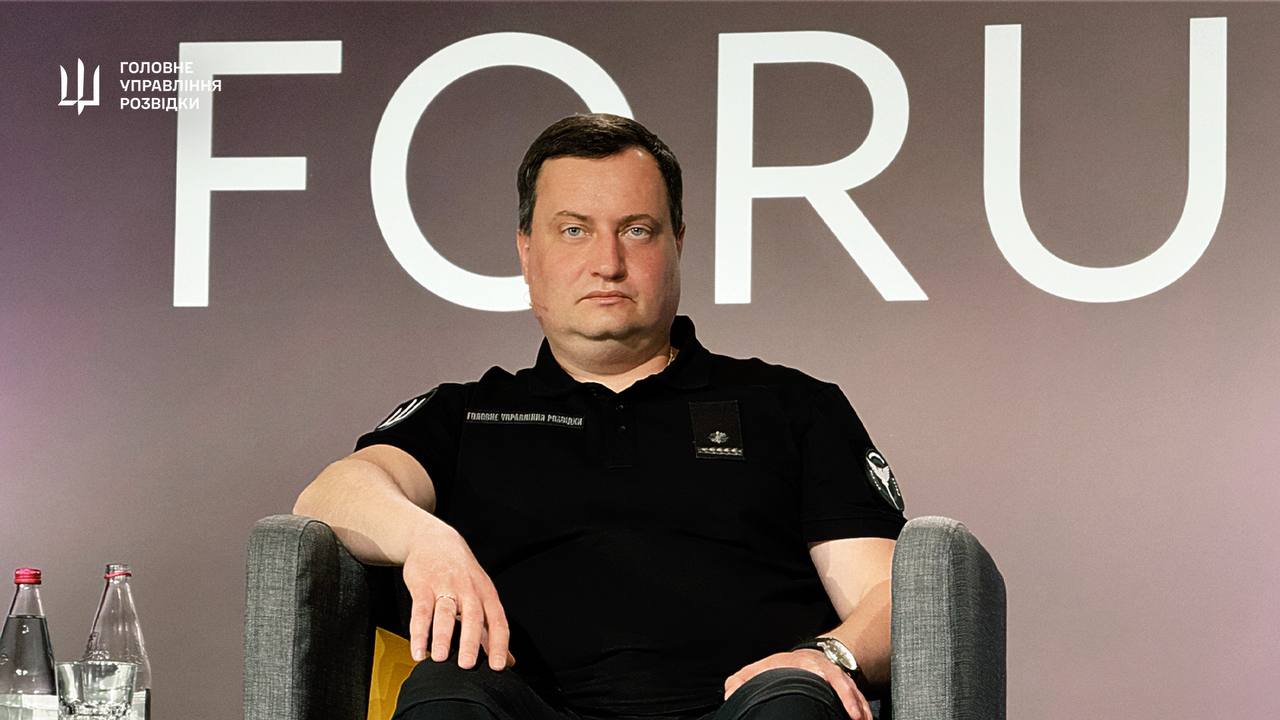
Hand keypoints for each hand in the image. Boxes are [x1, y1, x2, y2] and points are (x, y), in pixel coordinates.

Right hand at [402, 522, 515, 670]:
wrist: (436, 540)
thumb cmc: (462, 575)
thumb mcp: (482, 596)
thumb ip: (491, 631)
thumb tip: (508, 661)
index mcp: (487, 595)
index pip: (498, 622)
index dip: (499, 645)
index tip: (498, 667)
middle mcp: (469, 591)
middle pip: (473, 618)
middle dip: (470, 642)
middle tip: (466, 665)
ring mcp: (446, 587)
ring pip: (445, 613)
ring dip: (443, 636)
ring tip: (439, 658)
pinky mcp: (423, 586)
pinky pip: (421, 611)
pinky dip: (419, 631)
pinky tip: (418, 650)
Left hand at [723, 649, 871, 719]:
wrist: (801, 659)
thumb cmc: (777, 669)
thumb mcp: (755, 672)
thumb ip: (740, 682)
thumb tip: (730, 694)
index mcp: (801, 664)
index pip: (817, 669)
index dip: (826, 680)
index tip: (831, 689)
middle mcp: (823, 669)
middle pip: (841, 681)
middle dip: (850, 697)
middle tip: (855, 717)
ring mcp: (836, 677)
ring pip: (852, 690)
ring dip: (860, 705)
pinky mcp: (845, 686)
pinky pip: (858, 696)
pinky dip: (863, 707)